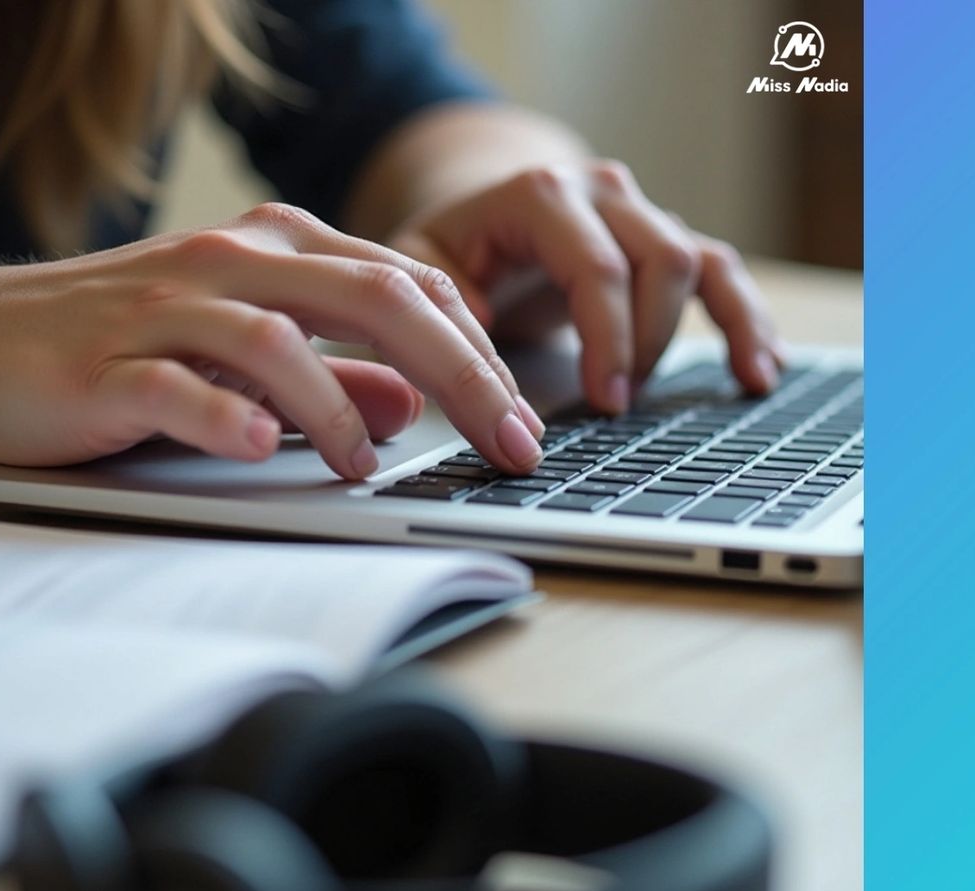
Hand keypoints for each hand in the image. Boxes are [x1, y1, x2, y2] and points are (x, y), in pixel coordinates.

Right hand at [0, 203, 547, 477]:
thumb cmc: (115, 343)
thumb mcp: (238, 346)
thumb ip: (330, 366)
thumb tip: (408, 401)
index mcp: (274, 247)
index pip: (408, 282)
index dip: (479, 349)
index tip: (521, 416)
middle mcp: (230, 262)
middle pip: (374, 297)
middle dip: (462, 373)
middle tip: (512, 442)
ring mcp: (166, 309)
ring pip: (281, 339)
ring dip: (340, 408)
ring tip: (369, 466)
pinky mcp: (107, 365)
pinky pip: (178, 387)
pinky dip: (226, 417)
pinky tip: (260, 449)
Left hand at [387, 160, 785, 412]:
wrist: (479, 214)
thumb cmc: (450, 248)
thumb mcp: (421, 265)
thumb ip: (443, 298)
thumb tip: (475, 344)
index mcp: (540, 195)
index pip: (596, 266)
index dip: (609, 338)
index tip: (605, 402)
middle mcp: (601, 191)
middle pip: (657, 262)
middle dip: (647, 343)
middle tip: (618, 405)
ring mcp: (638, 212)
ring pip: (697, 262)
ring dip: (715, 328)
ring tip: (740, 384)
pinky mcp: (661, 240)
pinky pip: (718, 272)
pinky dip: (746, 317)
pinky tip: (762, 364)